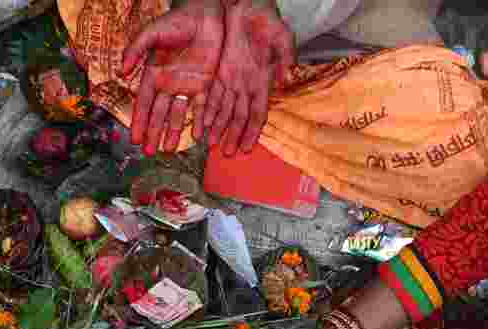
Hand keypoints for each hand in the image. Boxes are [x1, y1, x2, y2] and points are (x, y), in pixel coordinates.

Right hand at [122, 0, 225, 153]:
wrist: (205, 14)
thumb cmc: (176, 21)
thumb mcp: (152, 33)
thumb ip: (136, 49)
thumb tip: (122, 71)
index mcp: (154, 75)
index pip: (144, 104)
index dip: (139, 122)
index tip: (135, 139)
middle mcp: (168, 85)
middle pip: (158, 115)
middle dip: (153, 133)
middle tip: (149, 153)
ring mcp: (187, 86)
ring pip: (177, 115)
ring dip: (172, 133)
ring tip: (168, 151)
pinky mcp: (205, 84)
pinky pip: (202, 107)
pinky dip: (199, 122)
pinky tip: (197, 137)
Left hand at [203, 1, 294, 155]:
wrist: (247, 7)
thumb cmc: (267, 20)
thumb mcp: (282, 37)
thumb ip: (285, 58)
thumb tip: (284, 80)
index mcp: (262, 81)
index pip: (257, 114)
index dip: (252, 132)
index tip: (247, 148)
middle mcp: (246, 86)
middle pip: (238, 117)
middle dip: (233, 137)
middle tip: (228, 155)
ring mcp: (231, 81)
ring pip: (223, 111)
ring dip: (219, 129)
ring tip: (213, 146)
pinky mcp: (217, 73)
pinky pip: (210, 96)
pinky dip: (206, 111)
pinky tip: (202, 125)